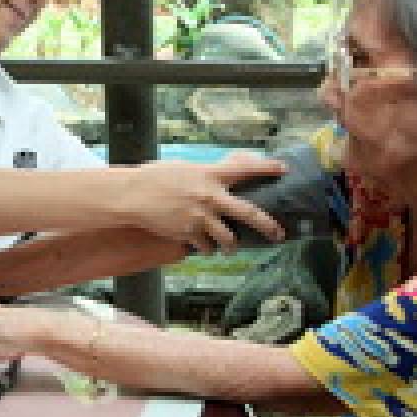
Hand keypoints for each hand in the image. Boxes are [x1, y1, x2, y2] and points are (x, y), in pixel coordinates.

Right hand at [119, 156, 287, 253]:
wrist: (132, 195)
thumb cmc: (156, 178)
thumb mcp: (186, 168)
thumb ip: (208, 173)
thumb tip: (228, 169)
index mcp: (210, 175)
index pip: (245, 169)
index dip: (267, 168)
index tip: (284, 169)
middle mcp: (210, 197)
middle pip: (249, 214)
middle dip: (268, 226)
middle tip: (278, 235)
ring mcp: (200, 217)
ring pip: (228, 239)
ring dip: (230, 245)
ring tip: (229, 247)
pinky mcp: (188, 233)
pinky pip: (206, 247)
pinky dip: (206, 247)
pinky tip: (202, 244)